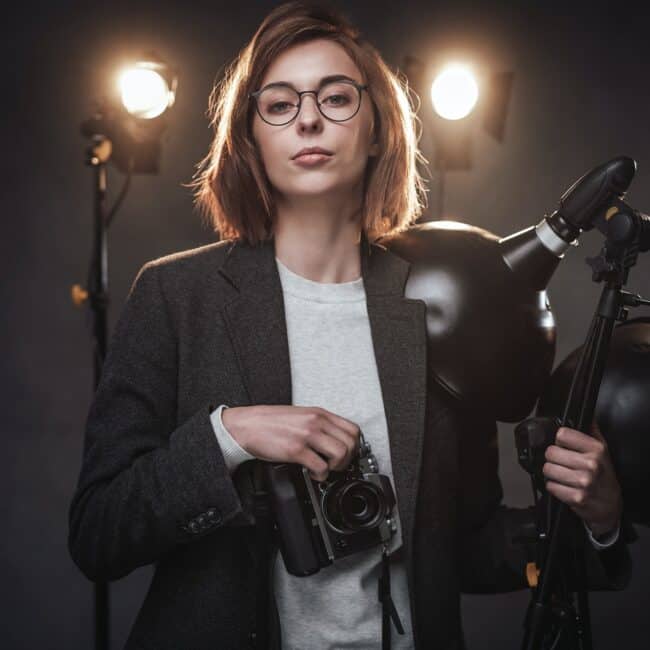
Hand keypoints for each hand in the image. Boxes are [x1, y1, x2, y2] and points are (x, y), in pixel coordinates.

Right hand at [222, 405, 360, 481]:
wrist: (246, 425)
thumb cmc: (269, 422)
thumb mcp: (300, 415)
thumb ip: (319, 424)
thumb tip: (334, 439)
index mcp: (319, 413)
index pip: (352, 428)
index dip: (355, 446)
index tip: (349, 454)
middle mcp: (316, 421)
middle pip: (351, 442)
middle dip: (348, 459)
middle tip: (337, 465)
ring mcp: (307, 435)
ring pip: (340, 454)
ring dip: (336, 467)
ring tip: (326, 469)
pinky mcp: (296, 449)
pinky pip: (320, 466)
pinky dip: (321, 475)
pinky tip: (314, 474)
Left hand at [542, 421, 622, 537]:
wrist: (610, 505)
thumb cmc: (604, 476)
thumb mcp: (603, 450)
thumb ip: (591, 431)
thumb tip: (585, 415)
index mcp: (596, 449)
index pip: (562, 434)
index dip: (559, 440)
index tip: (564, 446)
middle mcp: (591, 464)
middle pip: (551, 452)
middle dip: (553, 458)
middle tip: (562, 463)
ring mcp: (584, 481)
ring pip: (547, 469)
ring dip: (552, 473)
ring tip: (563, 475)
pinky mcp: (576, 497)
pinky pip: (550, 486)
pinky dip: (554, 487)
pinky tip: (565, 486)